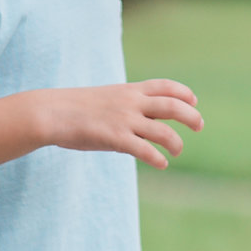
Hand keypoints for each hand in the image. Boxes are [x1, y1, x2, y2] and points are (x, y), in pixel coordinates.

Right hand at [41, 80, 202, 168]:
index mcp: (129, 90)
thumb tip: (143, 127)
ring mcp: (125, 120)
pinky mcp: (115, 138)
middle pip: (173, 106)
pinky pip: (145, 150)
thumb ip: (127, 108)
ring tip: (178, 151)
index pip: (166, 86)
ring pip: (164, 131)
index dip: (184, 93)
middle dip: (191, 116)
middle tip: (199, 126)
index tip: (194, 101)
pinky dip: (157, 158)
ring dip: (176, 143)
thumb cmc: (75, 108)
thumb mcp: (106, 99)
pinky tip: (161, 164)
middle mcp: (131, 102)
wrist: (51, 113)